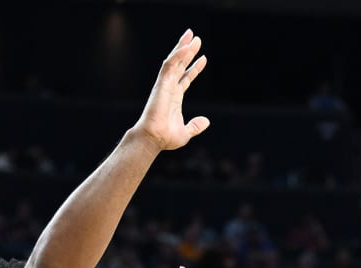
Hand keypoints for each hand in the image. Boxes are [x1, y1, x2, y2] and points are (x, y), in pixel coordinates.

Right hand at [134, 30, 209, 150]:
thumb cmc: (166, 138)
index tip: (203, 59)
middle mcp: (170, 88)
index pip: (186, 78)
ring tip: (191, 35)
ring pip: (174, 61)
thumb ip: (195, 126)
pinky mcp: (161, 84)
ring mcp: (165, 85)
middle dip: (188, 51)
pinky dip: (177, 56)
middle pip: (180, 65)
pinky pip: (169, 66)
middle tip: (196, 38)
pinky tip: (186, 47)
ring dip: (182, 47)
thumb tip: (206, 121)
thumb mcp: (186, 132)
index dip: (195, 68)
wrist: (154, 139)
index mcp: (175, 97)